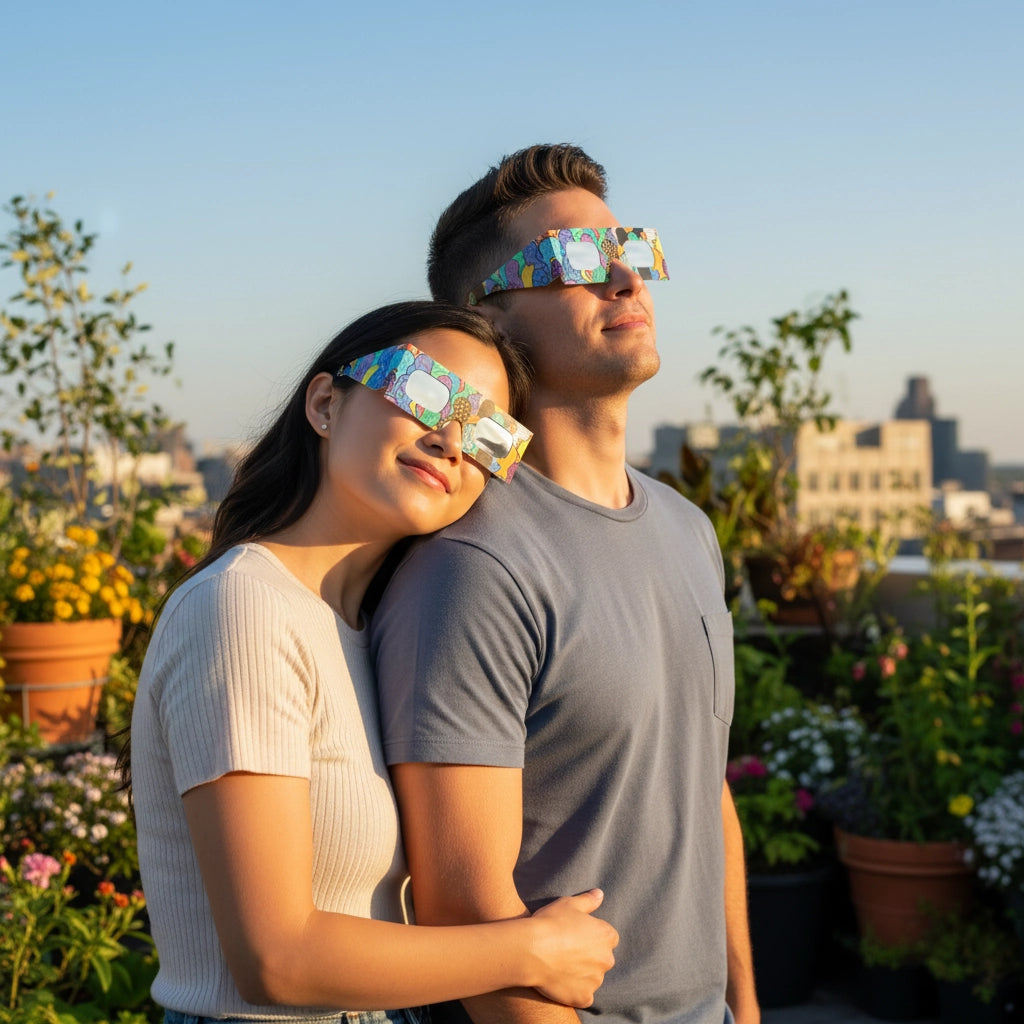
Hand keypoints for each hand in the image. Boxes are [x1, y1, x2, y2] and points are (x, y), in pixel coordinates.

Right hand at [526, 889, 618, 1007]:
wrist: (532, 949)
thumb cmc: (551, 922)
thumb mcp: (569, 903)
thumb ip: (588, 900)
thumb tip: (600, 894)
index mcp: (606, 935)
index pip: (607, 937)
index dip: (591, 936)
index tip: (576, 935)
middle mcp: (606, 959)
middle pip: (602, 958)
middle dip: (590, 956)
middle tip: (567, 950)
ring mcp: (596, 980)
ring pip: (592, 977)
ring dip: (582, 973)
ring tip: (561, 966)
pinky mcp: (584, 997)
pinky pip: (583, 995)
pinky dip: (575, 991)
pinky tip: (560, 981)